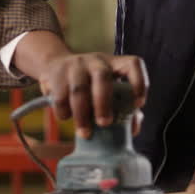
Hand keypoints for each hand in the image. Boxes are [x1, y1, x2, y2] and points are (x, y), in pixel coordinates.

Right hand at [32, 52, 147, 139]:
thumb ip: (122, 106)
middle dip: (103, 103)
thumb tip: (132, 129)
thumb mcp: (107, 88)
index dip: (139, 83)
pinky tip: (67, 118)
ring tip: (85, 133)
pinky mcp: (56, 74)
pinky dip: (64, 112)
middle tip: (105, 123)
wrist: (55, 65)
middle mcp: (96, 61)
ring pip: (79, 89)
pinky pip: (60, 97)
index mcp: (114, 63)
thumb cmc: (89, 83)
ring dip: (82, 115)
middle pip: (102, 77)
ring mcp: (75, 65)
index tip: (137, 104)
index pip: (133, 64)